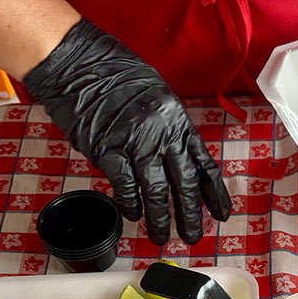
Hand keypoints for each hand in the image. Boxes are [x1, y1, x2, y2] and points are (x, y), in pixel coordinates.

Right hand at [24, 19, 230, 244]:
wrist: (76, 62)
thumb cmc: (112, 71)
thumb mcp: (155, 93)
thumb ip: (166, 127)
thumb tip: (172, 156)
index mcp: (177, 119)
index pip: (204, 164)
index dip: (213, 193)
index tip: (221, 214)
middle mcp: (161, 133)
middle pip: (184, 183)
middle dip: (191, 214)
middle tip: (194, 236)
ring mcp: (135, 141)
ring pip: (156, 190)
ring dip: (160, 218)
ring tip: (160, 237)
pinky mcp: (106, 149)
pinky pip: (124, 184)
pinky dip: (130, 202)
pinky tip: (132, 215)